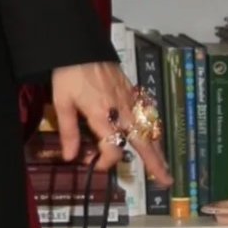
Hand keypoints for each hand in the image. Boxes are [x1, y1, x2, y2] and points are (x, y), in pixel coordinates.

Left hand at [51, 58, 171, 186]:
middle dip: (155, 163)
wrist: (81, 45)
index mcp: (103, 115)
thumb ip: (69, 131)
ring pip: (149, 129)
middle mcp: (121, 110)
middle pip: (143, 141)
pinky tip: (154, 138)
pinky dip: (153, 130)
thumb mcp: (62, 102)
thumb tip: (71, 157)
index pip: (112, 148)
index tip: (94, 164)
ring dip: (158, 149)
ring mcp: (130, 100)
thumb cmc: (69, 74)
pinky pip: (148, 115)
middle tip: (166, 181)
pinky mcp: (132, 91)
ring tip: (164, 166)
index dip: (105, 162)